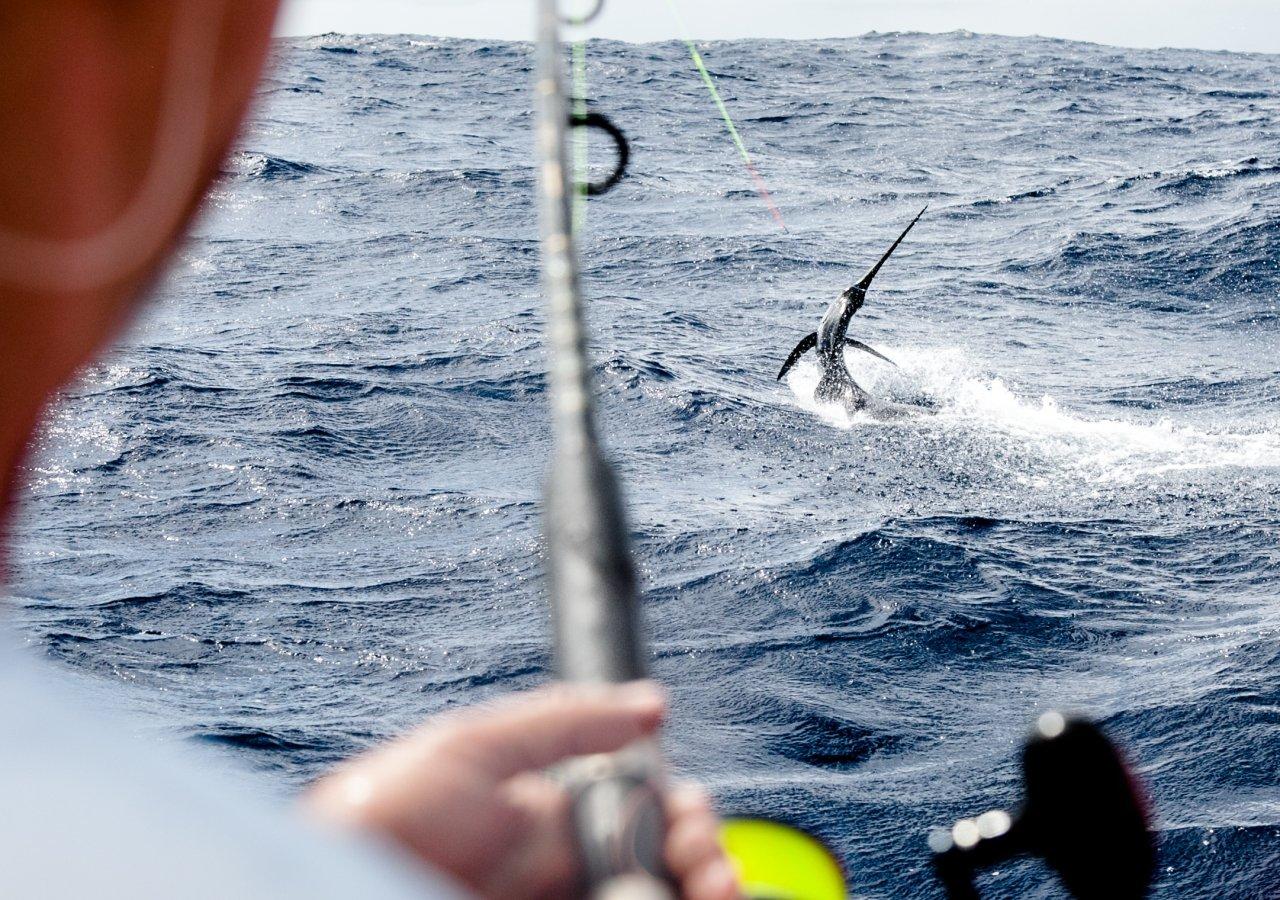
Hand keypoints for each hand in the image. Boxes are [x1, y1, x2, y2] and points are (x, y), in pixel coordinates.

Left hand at [305, 682, 740, 899]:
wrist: (340, 879)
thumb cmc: (387, 816)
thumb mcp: (475, 748)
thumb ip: (566, 722)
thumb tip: (653, 704)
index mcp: (556, 823)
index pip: (649, 818)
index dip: (684, 818)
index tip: (693, 823)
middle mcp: (568, 876)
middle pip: (667, 869)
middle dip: (705, 861)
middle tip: (709, 871)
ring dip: (705, 892)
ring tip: (711, 891)